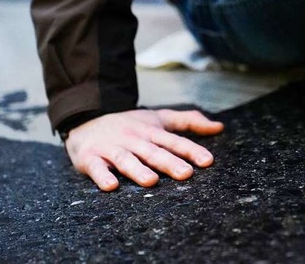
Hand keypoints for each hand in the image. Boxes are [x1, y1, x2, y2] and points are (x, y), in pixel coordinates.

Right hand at [63, 108, 223, 190]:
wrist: (85, 118)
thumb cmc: (129, 124)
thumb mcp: (159, 118)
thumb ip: (189, 121)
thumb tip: (219, 127)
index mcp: (151, 131)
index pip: (174, 141)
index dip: (191, 150)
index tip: (207, 161)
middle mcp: (134, 139)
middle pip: (153, 152)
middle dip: (169, 163)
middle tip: (186, 174)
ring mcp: (112, 148)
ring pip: (127, 160)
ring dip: (138, 170)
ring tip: (152, 181)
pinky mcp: (90, 158)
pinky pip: (96, 169)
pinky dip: (102, 177)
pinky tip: (111, 186)